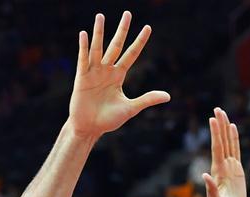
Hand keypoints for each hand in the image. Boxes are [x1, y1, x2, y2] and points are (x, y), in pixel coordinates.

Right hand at [69, 11, 169, 139]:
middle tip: (128, 13)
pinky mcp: (82, 78)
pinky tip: (84, 34)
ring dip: (99, 33)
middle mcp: (107, 70)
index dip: (139, 42)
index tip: (148, 27)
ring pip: (98, 48)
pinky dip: (84, 47)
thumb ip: (147, 100)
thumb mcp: (130, 108)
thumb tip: (168, 96)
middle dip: (122, 30)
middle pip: (116, 46)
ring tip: (101, 16)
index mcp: (118, 76)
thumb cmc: (108, 120)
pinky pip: (83, 60)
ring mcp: (93, 72)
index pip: (132, 54)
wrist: (89, 128)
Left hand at [202, 108, 245, 196]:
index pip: (217, 147)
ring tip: (223, 114)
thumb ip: (211, 190)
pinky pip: (236, 150)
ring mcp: (230, 166)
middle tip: (217, 109)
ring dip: (226, 129)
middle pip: (222, 141)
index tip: (212, 119)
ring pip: (228, 143)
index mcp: (218, 171)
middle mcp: (223, 165)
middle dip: (220, 125)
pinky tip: (233, 128)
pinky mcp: (237, 170)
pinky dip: (234, 139)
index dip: (215, 133)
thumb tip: (205, 175)